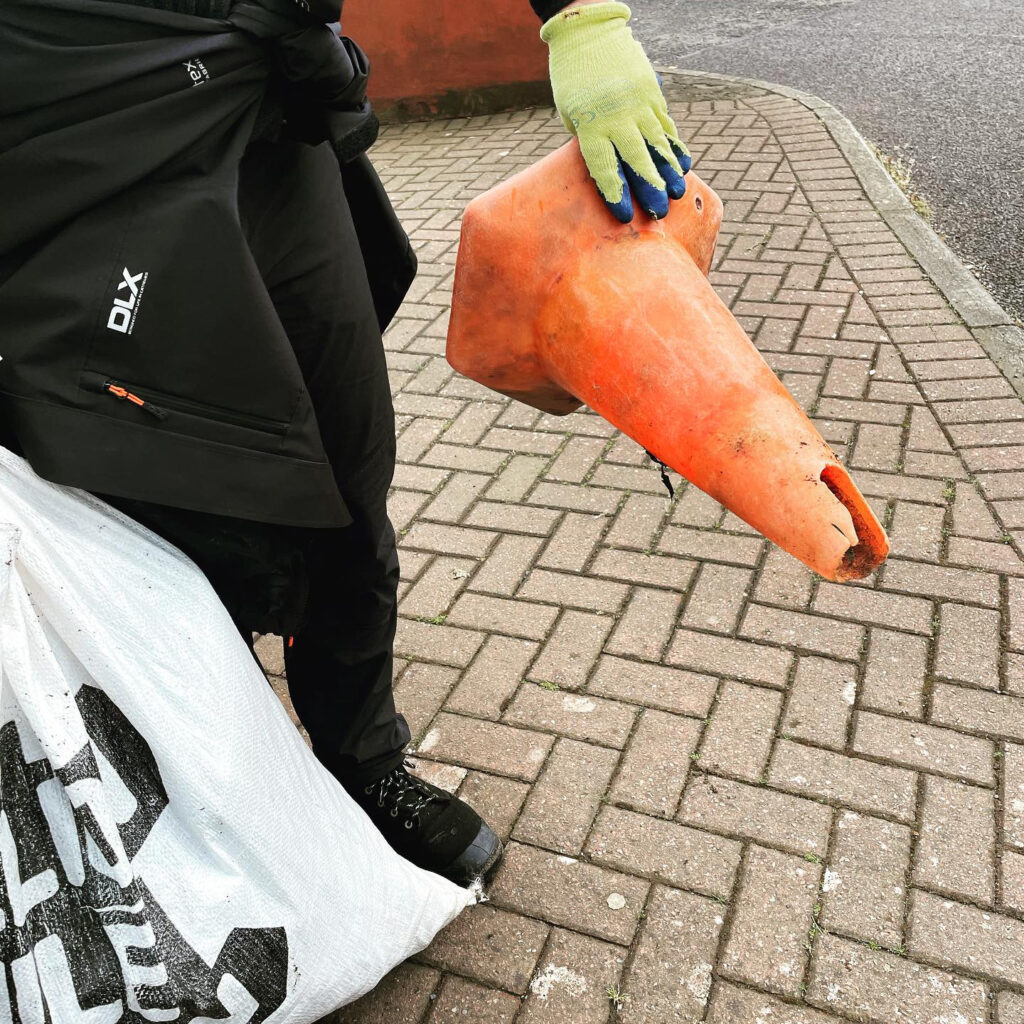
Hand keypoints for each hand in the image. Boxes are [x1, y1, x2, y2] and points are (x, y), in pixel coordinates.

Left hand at [542, 1, 691, 222]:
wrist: (588, 33)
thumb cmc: (572, 80)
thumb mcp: (571, 114)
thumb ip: (590, 140)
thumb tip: (610, 168)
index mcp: (590, 125)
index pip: (604, 167)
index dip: (615, 193)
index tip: (624, 215)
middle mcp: (617, 116)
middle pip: (636, 160)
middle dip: (649, 189)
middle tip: (660, 213)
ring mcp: (638, 104)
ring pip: (657, 143)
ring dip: (669, 171)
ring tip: (678, 192)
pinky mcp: (652, 93)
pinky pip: (665, 124)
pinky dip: (674, 146)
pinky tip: (683, 163)